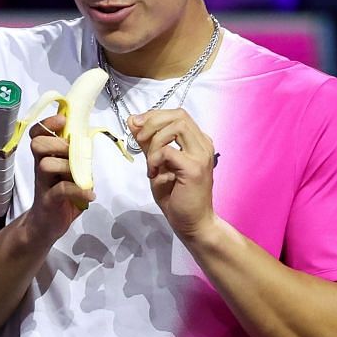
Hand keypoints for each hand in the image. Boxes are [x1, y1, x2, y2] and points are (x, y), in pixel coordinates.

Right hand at [23, 114, 93, 235]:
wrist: (46, 225)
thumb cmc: (60, 195)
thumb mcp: (70, 172)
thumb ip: (76, 156)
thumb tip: (89, 138)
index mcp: (46, 157)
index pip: (38, 133)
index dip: (47, 124)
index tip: (62, 120)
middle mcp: (41, 167)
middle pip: (38, 144)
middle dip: (56, 144)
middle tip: (71, 152)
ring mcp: (43, 184)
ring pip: (46, 165)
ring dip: (66, 167)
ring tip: (80, 176)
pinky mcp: (48, 201)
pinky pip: (61, 190)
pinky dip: (78, 190)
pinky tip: (90, 195)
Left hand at [128, 108, 217, 240]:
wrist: (192, 223)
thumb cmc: (177, 197)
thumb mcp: (157, 164)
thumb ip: (147, 142)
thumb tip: (133, 120)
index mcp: (197, 142)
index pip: (178, 114)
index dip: (155, 115)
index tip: (137, 125)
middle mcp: (203, 145)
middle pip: (179, 115)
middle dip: (152, 122)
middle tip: (138, 137)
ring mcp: (201, 156)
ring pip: (177, 126)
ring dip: (155, 140)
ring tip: (150, 161)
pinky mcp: (194, 168)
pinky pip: (169, 150)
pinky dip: (155, 158)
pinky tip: (153, 173)